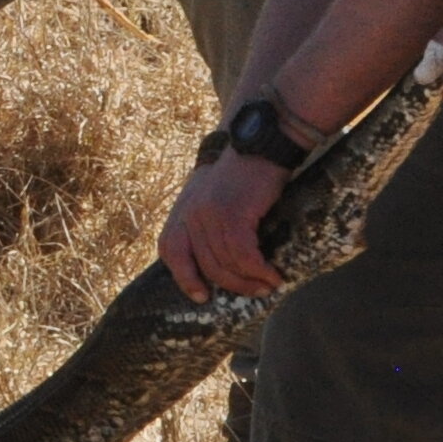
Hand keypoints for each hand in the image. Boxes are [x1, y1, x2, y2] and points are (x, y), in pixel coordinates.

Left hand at [160, 150, 288, 301]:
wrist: (260, 145)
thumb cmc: (244, 174)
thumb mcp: (213, 197)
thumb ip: (207, 224)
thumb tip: (219, 260)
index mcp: (182, 210)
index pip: (170, 250)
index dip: (183, 276)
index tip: (201, 296)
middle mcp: (190, 214)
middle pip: (204, 265)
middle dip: (230, 285)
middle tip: (254, 293)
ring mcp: (209, 214)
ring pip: (226, 263)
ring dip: (250, 281)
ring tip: (269, 285)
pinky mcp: (232, 214)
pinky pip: (243, 255)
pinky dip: (259, 270)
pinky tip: (273, 274)